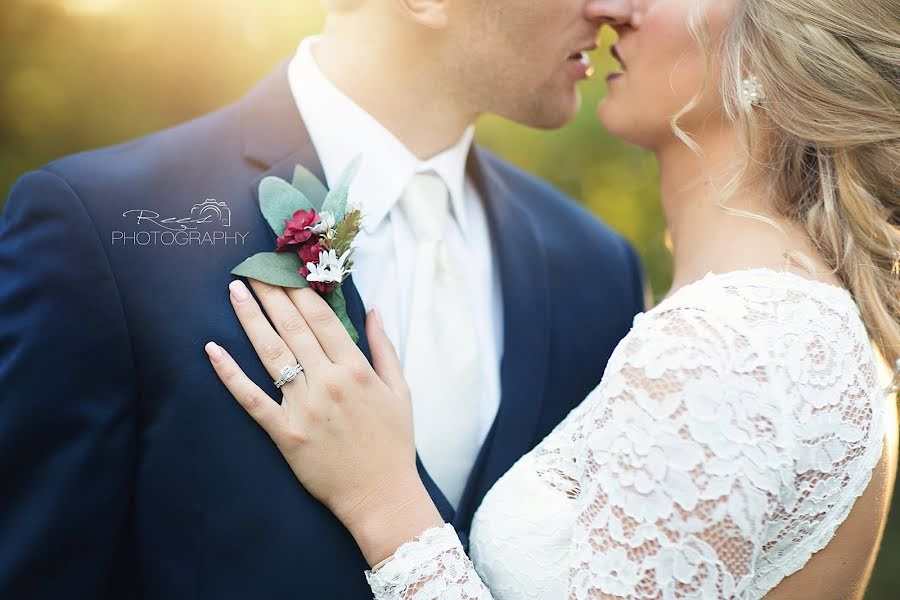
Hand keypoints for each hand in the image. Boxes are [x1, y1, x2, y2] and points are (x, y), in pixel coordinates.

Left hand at [205, 279, 443, 564]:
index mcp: (356, 369)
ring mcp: (303, 407)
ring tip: (235, 290)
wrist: (382, 494)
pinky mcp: (284, 432)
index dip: (300, 290)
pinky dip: (230, 373)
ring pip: (270, 353)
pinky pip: (251, 398)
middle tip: (252, 267)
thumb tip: (372, 309)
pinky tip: (213, 349)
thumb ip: (384, 347)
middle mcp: (327, 382)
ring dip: (250, 318)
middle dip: (271, 293)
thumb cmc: (393, 443)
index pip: (321, 318)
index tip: (285, 268)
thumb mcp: (400, 390)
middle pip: (292, 328)